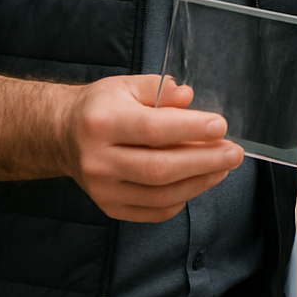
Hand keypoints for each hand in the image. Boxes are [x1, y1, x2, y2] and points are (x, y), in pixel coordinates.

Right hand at [0, 72, 243, 221]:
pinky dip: (179, 199)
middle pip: (159, 168)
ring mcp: (101, 188)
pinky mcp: (108, 206)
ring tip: (223, 167)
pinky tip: (197, 183)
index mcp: (103, 123)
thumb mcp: (128, 85)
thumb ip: (160, 89)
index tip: (221, 126)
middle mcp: (98, 160)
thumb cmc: (103, 106)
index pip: (153, 130)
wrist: (63, 136)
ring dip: (198, 183)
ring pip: (158, 195)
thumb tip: (188, 97)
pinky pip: (151, 211)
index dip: (190, 129)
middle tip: (234, 154)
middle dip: (204, 162)